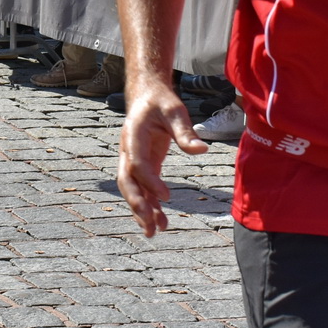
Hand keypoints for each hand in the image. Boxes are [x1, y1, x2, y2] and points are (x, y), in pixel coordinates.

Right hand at [116, 79, 208, 236]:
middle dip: (137, 205)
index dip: (149, 181)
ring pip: (132, 190)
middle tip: (150, 225)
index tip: (166, 196)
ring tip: (154, 233)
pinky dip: (149, 205)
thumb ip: (185, 131)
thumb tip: (201, 149)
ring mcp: (133, 159)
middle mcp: (128, 150)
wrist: (148, 94)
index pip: (137, 163)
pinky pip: (143, 189)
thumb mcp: (175, 111)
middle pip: (126, 182)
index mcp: (133, 135)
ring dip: (141, 211)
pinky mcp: (143, 165)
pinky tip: (159, 221)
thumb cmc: (161, 101)